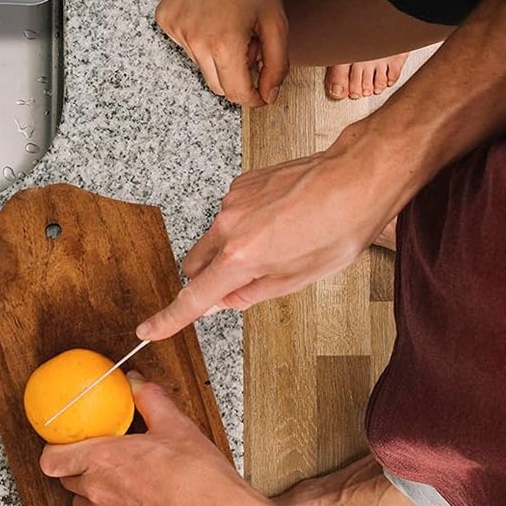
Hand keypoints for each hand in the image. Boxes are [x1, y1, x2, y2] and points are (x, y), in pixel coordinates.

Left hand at [40, 378, 261, 505]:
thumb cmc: (198, 478)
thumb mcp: (175, 425)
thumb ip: (149, 399)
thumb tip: (136, 383)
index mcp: (103, 461)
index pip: (52, 459)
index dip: (54, 449)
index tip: (65, 440)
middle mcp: (99, 493)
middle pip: (67, 479)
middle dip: (80, 465)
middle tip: (104, 451)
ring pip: (85, 503)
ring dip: (94, 489)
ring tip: (122, 475)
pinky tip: (141, 497)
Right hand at [137, 129, 401, 341]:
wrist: (356, 176)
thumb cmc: (341, 227)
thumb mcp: (301, 277)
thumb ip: (253, 292)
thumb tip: (222, 302)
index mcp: (242, 257)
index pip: (194, 297)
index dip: (169, 318)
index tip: (149, 329)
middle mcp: (228, 226)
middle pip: (195, 265)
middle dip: (210, 279)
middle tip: (247, 281)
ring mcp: (233, 199)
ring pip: (214, 238)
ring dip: (232, 249)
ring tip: (280, 243)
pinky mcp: (243, 182)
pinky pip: (231, 213)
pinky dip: (245, 224)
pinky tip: (280, 220)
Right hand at [156, 0, 288, 107]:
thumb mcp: (276, 20)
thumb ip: (277, 64)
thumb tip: (268, 94)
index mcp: (225, 43)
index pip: (237, 94)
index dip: (254, 98)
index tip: (263, 94)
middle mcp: (195, 41)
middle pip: (217, 86)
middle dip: (238, 77)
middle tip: (252, 50)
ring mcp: (177, 29)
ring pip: (202, 65)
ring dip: (219, 56)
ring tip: (233, 24)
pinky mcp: (166, 19)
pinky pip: (187, 45)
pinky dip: (202, 39)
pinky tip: (213, 13)